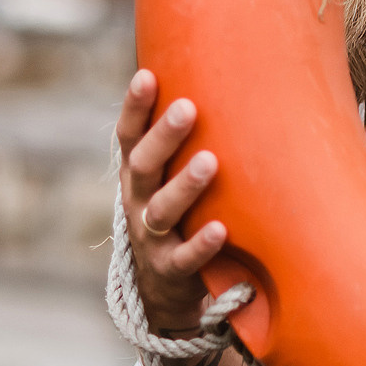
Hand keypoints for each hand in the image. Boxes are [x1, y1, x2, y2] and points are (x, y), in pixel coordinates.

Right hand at [117, 70, 228, 334]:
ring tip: (209, 162)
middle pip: (143, 166)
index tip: (147, 75)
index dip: (134, 107)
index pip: (129, 136)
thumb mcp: (174, 177)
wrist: (165, 290)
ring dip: (184, 186)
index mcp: (138, 174)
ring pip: (161, 211)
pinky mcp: (171, 270)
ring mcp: (152, 238)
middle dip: (164, 137)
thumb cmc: (181, 214)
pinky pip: (184, 259)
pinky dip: (201, 244)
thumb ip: (194, 138)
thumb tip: (237, 76)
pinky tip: (222, 229)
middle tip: (188, 108)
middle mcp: (138, 202)